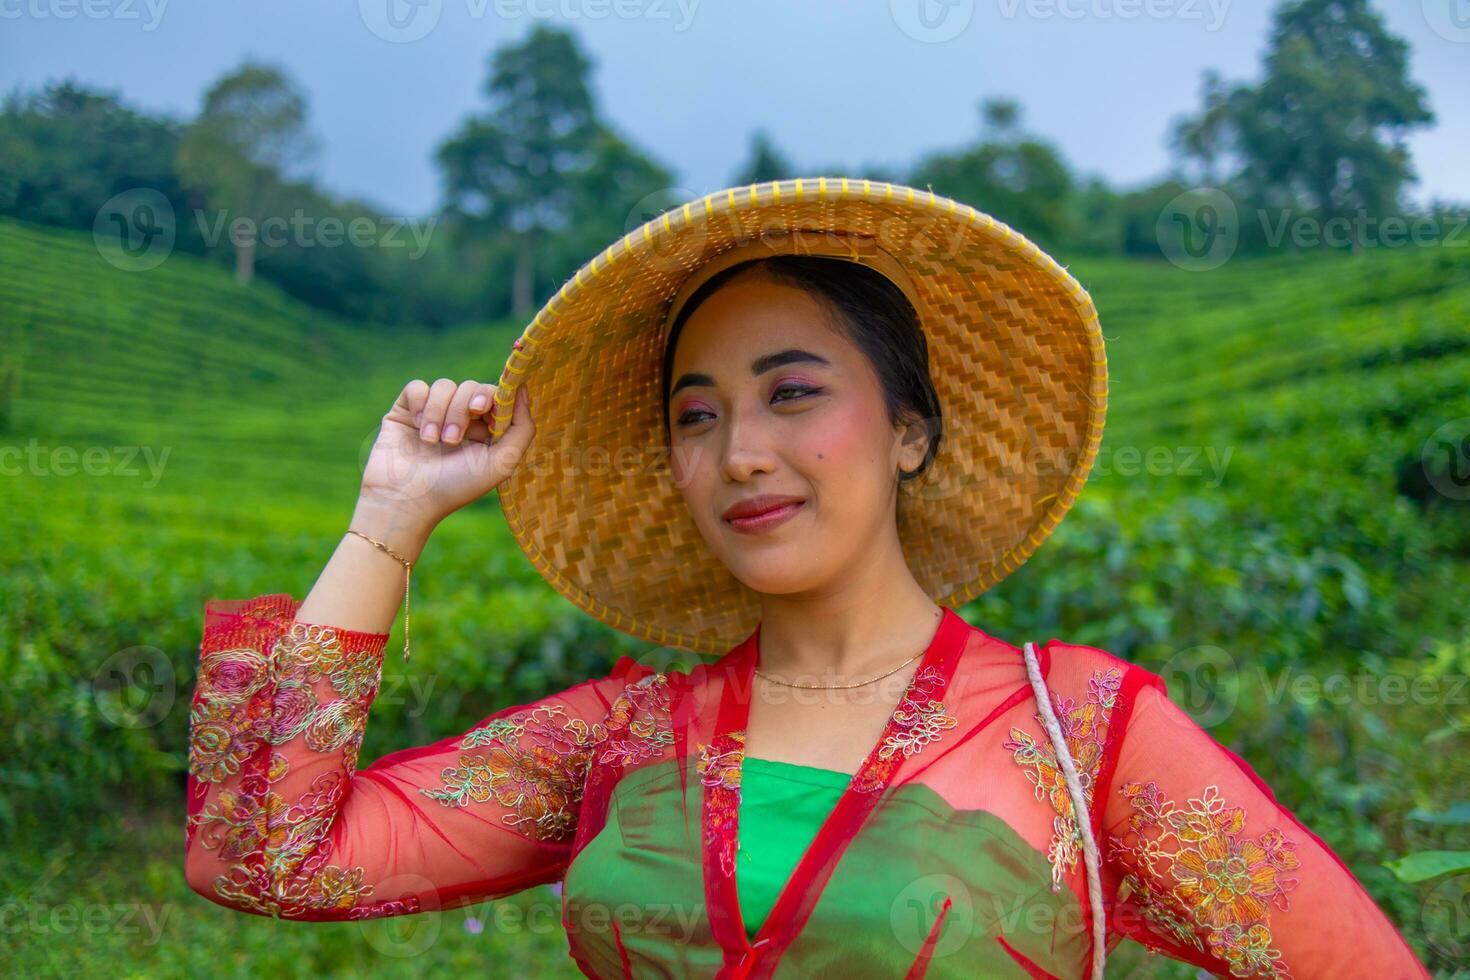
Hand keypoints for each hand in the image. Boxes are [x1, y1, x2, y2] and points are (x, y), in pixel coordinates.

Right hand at [359, 378, 535, 528]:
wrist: (406, 499)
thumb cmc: (456, 486)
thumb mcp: (501, 463)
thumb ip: (522, 427)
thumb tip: (523, 387)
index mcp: (485, 430)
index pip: (494, 395)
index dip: (490, 396)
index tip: (481, 408)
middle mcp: (461, 420)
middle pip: (470, 387)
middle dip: (462, 409)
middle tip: (452, 439)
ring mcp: (433, 413)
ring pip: (444, 386)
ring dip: (439, 413)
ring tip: (432, 441)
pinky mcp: (406, 410)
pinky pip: (417, 387)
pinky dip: (420, 405)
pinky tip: (417, 428)